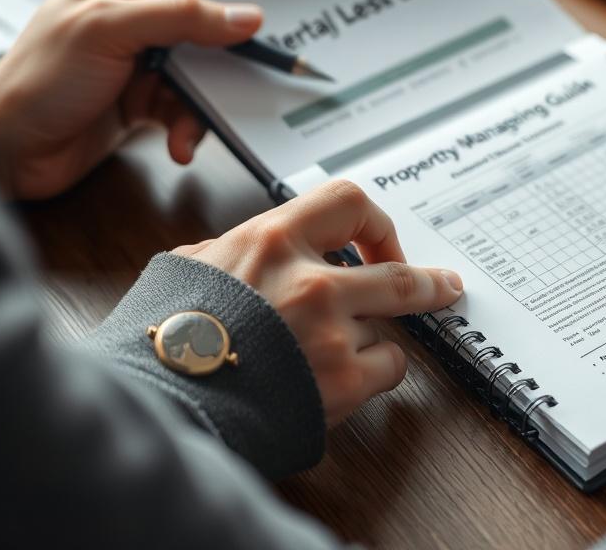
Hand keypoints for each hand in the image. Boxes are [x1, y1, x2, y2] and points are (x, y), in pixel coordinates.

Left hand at [0, 0, 263, 199]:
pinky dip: (186, 129)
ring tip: (186, 131)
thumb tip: (246, 15)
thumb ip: (181, 18)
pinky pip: (182, 110)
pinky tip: (178, 147)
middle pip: (203, 37)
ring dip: (199, 108)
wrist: (10, 148)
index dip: (230, 6)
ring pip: (198, 79)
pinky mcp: (139, 102)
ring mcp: (137, 64)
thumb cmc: (43, 77)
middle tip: (243, 87)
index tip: (264, 29)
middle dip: (220, 69)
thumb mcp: (111, 30)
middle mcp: (130, 20)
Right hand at [173, 180, 464, 425]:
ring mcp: (332, 332)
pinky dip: (373, 374)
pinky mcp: (343, 381)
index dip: (374, 224)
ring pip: (388, 327)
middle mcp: (311, 280)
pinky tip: (338, 381)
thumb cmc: (165, 338)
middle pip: (398, 273)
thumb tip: (248, 252)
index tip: (378, 243)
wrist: (159, 403)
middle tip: (445, 286)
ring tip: (331, 356)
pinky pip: (388, 368)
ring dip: (370, 340)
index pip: (349, 201)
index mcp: (273, 241)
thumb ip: (234, 252)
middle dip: (429, 283)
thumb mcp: (191, 268)